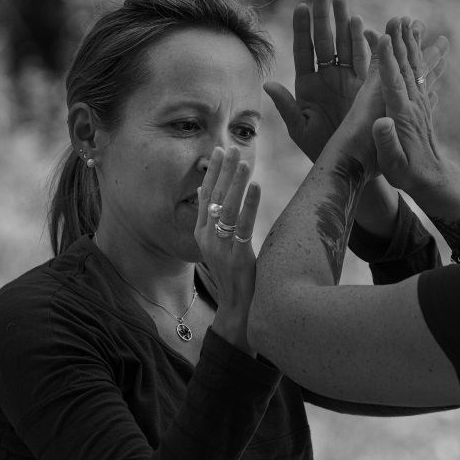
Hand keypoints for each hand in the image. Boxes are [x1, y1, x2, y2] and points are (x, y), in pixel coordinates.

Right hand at [195, 146, 260, 354]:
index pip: (204, 197)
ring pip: (227, 208)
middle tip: (231, 148)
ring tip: (244, 161)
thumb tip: (223, 202)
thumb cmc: (236, 279)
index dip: (211, 173)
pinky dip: (250, 204)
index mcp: (202, 235)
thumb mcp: (223, 249)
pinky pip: (243, 226)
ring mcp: (220, 248)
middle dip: (223, 170)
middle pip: (214, 197)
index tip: (217, 151)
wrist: (238, 312)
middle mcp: (207, 239)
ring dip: (236, 182)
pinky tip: (257, 187)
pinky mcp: (237, 257)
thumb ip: (221, 227)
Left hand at [266, 0, 448, 161]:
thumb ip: (286, 106)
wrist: (348, 163)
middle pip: (324, 41)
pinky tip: (361, 25)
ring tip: (341, 1)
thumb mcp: (300, 129)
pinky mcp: (365, 85)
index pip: (303, 51)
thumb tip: (267, 85)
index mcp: (307, 85)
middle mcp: (326, 77)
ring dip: (343, 23)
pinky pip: (364, 60)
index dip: (302, 29)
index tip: (300, 7)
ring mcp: (346, 79)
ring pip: (344, 45)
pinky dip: (363, 43)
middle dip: (324, 18)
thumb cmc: (320, 149)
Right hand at [369, 17, 459, 200]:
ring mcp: (419, 103)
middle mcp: (413, 105)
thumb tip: (381, 122)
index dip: (387, 60)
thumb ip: (386, 143)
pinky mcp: (421, 104)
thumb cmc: (406, 174)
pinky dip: (415, 56)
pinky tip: (415, 44)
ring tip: (409, 21)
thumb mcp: (393, 164)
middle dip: (402, 41)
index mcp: (402, 116)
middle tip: (399, 17)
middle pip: (406, 67)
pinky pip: (417, 74)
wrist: (431, 179)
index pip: (393, 83)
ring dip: (410, 43)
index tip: (383, 38)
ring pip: (414, 67)